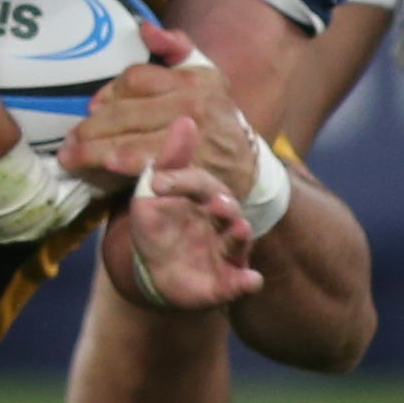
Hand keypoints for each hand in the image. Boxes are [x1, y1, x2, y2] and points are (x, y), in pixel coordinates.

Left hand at [60, 21, 259, 195]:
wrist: (250, 162)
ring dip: (95, 151)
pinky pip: (148, 168)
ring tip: (71, 157)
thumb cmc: (217, 115)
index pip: (135, 79)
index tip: (92, 108)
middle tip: (68, 140)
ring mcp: (190, 140)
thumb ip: (176, 47)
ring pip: (130, 143)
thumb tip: (145, 28)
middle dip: (91, 128)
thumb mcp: (205, 74)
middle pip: (125, 114)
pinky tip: (104, 170)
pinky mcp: (190, 171)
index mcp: (190, 80)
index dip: (108, 93)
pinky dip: (123, 168)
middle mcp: (190, 107)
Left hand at [100, 121, 260, 312]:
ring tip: (239, 229)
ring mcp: (225, 252)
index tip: (157, 182)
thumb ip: (167, 163)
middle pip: (228, 210)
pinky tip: (252, 281)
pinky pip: (240, 282)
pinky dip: (246, 282)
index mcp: (202, 198)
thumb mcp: (151, 196)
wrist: (155, 272)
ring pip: (238, 242)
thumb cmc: (156, 227)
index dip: (182, 181)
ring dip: (240, 236)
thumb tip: (185, 120)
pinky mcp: (226, 282)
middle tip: (218, 203)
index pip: (199, 184)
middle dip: (225, 207)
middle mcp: (220, 222)